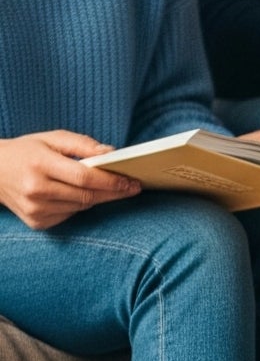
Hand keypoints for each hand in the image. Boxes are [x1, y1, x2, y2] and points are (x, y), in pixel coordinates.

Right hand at [0, 132, 140, 229]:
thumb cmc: (26, 151)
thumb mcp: (51, 138)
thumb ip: (82, 144)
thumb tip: (111, 152)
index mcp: (40, 165)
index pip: (84, 177)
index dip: (111, 181)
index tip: (132, 181)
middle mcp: (36, 190)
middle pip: (86, 196)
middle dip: (113, 192)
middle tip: (133, 187)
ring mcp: (35, 210)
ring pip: (80, 207)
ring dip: (96, 198)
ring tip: (110, 188)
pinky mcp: (36, 222)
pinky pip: (69, 215)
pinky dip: (78, 206)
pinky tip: (78, 195)